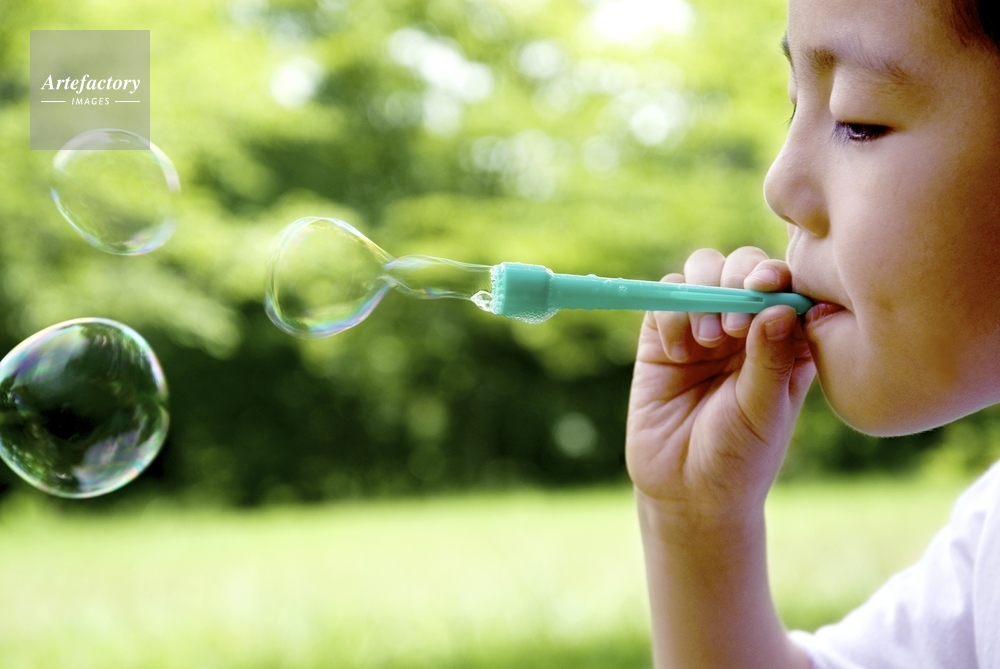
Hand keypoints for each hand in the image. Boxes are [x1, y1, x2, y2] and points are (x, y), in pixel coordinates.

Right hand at [626, 247, 814, 525]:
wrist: (686, 490)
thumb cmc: (739, 456)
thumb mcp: (764, 410)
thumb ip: (771, 358)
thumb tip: (779, 306)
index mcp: (785, 339)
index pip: (787, 284)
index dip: (778, 275)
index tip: (767, 288)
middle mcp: (746, 325)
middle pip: (743, 266)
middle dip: (738, 281)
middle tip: (734, 328)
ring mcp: (703, 326)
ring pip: (703, 270)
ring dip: (705, 292)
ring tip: (707, 340)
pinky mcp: (662, 336)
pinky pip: (667, 297)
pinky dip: (672, 313)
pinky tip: (678, 352)